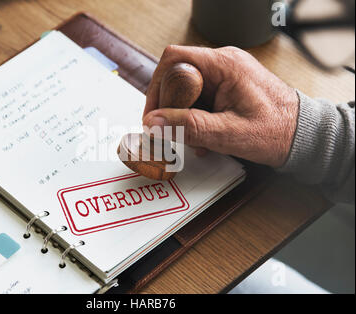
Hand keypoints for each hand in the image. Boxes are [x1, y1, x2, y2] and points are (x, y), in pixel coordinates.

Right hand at [142, 45, 299, 167]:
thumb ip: (189, 127)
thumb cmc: (277, 131)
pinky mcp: (227, 87)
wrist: (303, 136)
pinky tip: (203, 136)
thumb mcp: (228, 133)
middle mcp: (224, 63)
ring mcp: (225, 74)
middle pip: (177, 76)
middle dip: (170, 107)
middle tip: (171, 131)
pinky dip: (195, 117)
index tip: (153, 115)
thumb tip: (154, 122)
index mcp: (225, 65)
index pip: (174, 61)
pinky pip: (199, 98)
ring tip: (195, 138)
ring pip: (186, 90)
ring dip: (183, 116)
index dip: (157, 87)